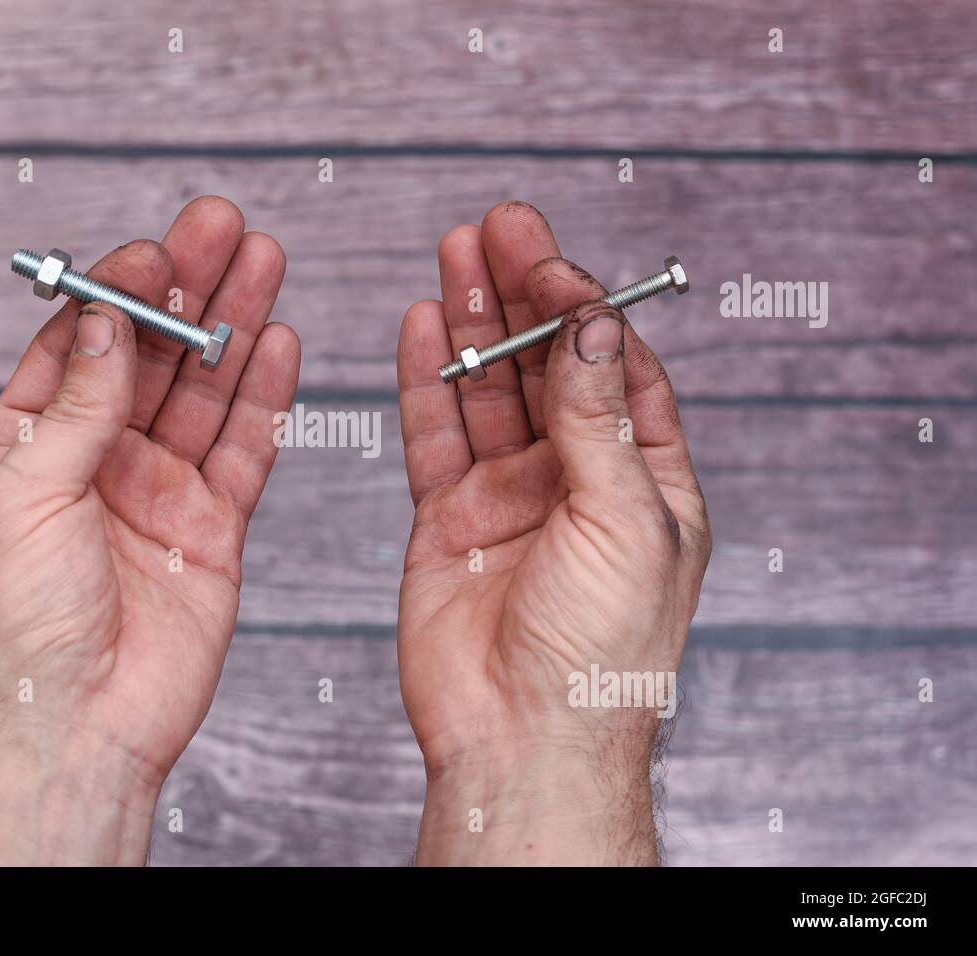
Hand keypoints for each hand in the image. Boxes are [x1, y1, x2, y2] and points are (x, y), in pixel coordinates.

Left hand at [0, 197, 299, 864]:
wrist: (72, 731)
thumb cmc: (14, 631)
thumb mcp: (21, 494)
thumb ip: (75, 405)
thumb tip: (107, 324)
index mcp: (27, 448)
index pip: (80, 347)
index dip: (119, 292)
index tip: (157, 249)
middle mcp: (96, 462)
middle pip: (152, 356)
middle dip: (187, 289)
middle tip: (223, 226)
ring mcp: (158, 494)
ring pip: (205, 392)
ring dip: (234, 326)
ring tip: (263, 261)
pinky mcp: (212, 530)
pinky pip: (245, 451)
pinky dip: (265, 398)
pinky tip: (280, 343)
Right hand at [396, 202, 710, 864]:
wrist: (523, 737)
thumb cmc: (601, 651)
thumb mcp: (625, 519)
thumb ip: (600, 417)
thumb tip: (594, 324)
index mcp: (643, 478)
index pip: (615, 366)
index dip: (582, 304)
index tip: (547, 255)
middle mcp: (576, 478)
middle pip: (547, 362)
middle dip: (523, 292)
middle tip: (497, 226)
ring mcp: (509, 496)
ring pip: (488, 388)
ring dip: (473, 321)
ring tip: (456, 253)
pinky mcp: (448, 518)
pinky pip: (435, 434)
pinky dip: (426, 380)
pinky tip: (422, 326)